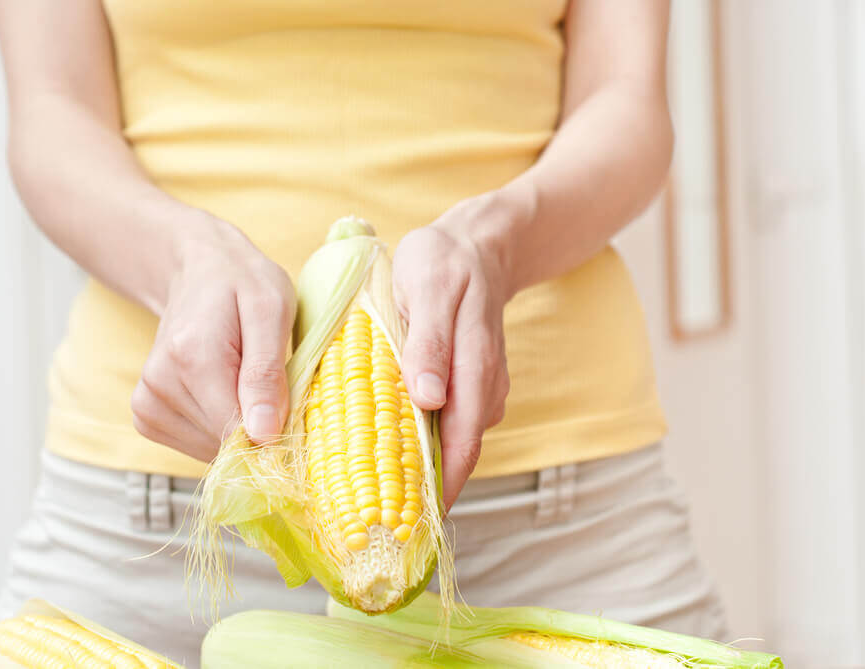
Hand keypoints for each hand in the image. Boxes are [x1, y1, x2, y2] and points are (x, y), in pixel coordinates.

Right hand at [130, 216, 295, 460]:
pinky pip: (192, 446)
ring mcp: (146, 402)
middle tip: (263, 378)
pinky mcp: (145, 414)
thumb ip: (267, 374)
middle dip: (255, 423)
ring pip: (209, 450)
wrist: (198, 271)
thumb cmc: (242, 284)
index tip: (285, 398)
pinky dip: (215, 428)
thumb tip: (265, 436)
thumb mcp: (271, 310)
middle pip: (223, 444)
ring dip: (236, 426)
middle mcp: (159, 384)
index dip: (270, 426)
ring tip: (239, 378)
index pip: (236, 431)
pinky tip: (220, 390)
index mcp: (191, 357)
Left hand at [393, 191, 517, 509]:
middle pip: (460, 452)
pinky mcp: (474, 384)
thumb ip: (427, 341)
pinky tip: (393, 448)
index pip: (461, 442)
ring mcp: (482, 387)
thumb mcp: (427, 287)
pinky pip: (452, 421)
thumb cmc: (443, 261)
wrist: (480, 245)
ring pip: (455, 439)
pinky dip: (425, 439)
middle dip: (426, 490)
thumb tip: (428, 398)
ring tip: (379, 493)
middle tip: (384, 522)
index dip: (439, 486)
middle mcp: (485, 386)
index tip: (411, 522)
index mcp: (473, 367)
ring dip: (423, 467)